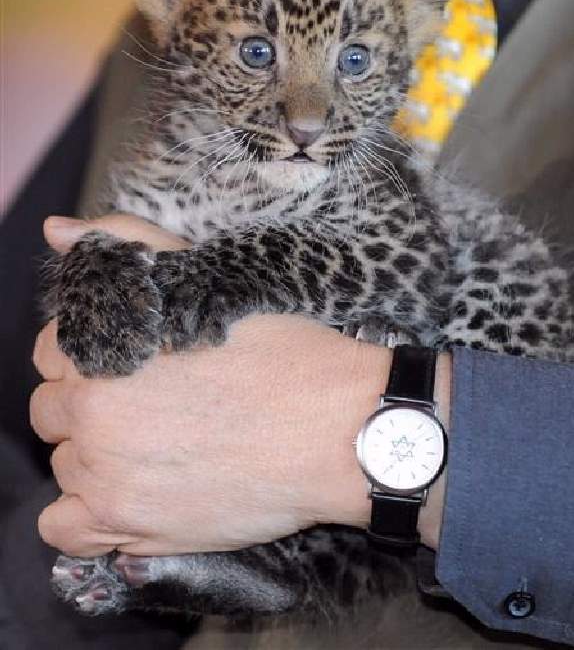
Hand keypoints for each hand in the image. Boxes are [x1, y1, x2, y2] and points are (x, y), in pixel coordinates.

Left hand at [32, 214, 394, 557]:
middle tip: (150, 411)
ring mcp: (104, 470)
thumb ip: (128, 246)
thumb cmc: (281, 353)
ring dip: (97, 460)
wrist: (336, 427)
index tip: (133, 369)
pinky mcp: (127, 523)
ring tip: (157, 452)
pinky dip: (87, 517)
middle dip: (92, 408)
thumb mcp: (205, 279)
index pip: (52, 351)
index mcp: (103, 346)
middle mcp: (91, 408)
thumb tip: (56, 228)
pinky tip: (132, 496)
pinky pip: (64, 528)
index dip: (92, 359)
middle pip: (53, 411)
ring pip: (65, 465)